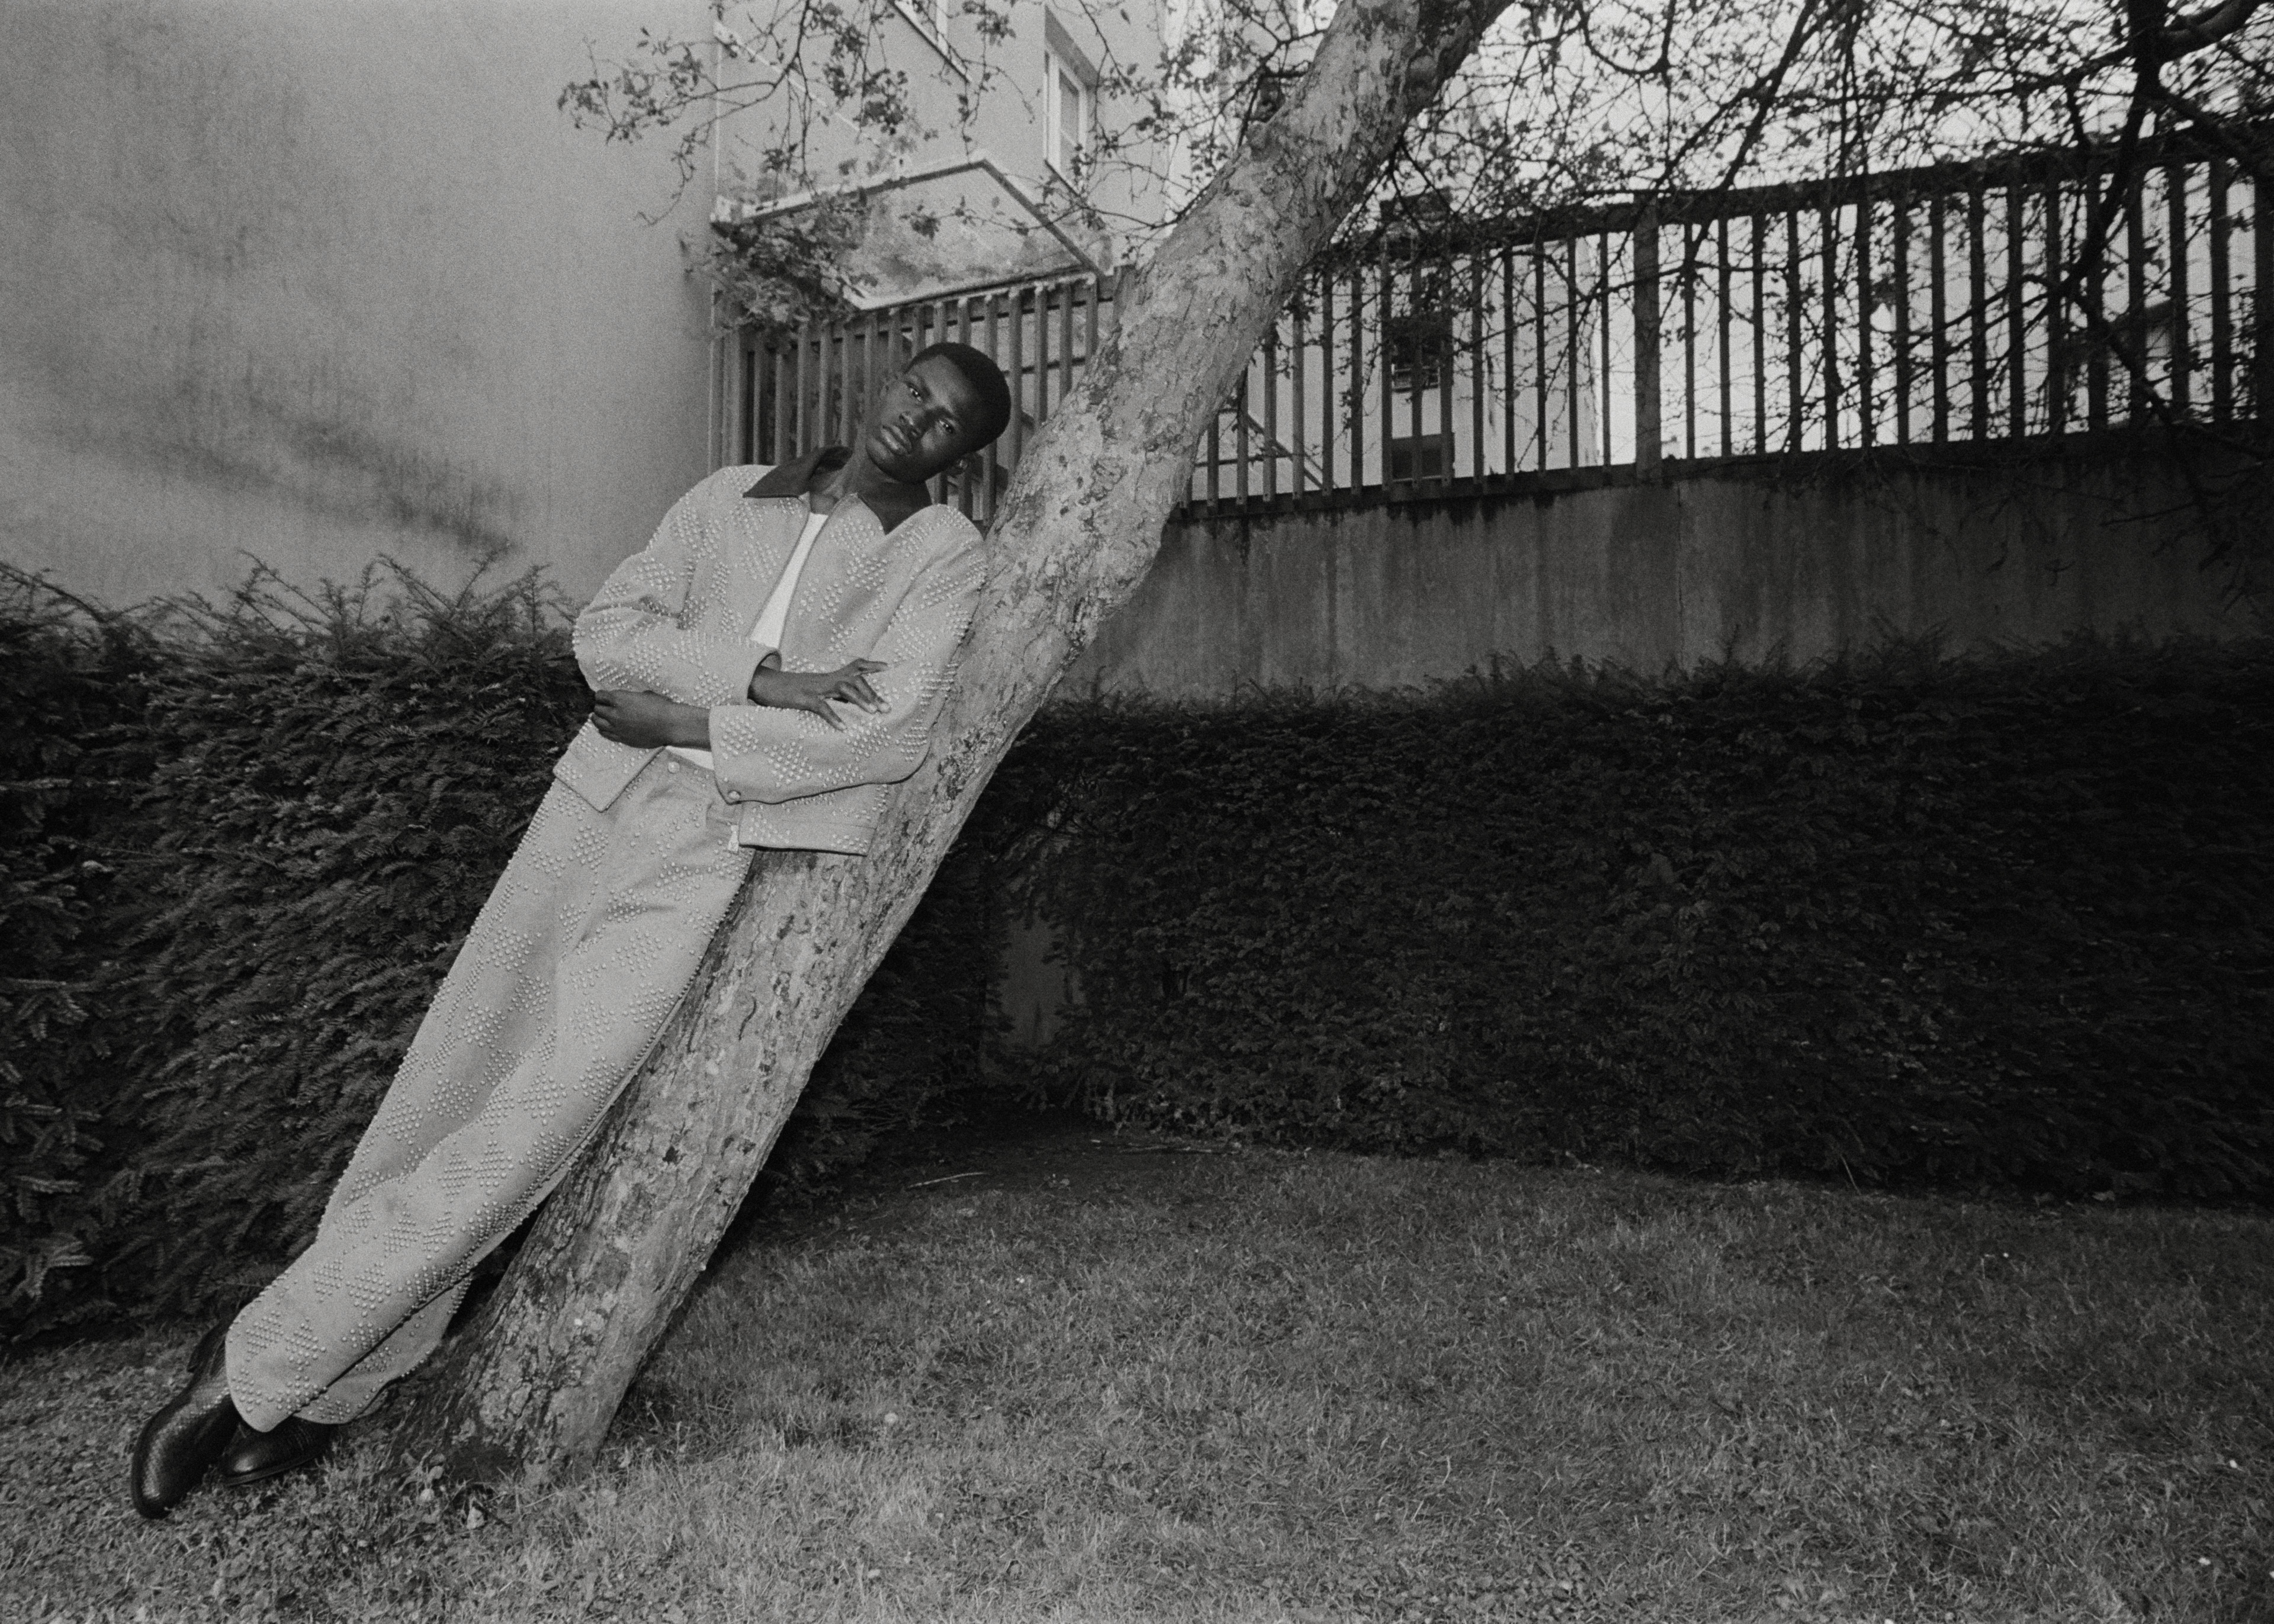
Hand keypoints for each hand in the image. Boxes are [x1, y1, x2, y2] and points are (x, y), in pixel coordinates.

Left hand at [590, 690, 707, 749]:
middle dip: (600, 706)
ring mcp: (617, 728)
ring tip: (601, 717)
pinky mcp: (622, 738)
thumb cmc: (661, 707)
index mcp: (620, 699)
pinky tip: (606, 728)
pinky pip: (605, 734)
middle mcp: (615, 714)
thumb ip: (630, 697)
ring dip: (598, 718)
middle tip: (604, 707)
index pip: (600, 696)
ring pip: (597, 723)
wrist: (670, 725)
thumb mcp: (644, 695)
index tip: (604, 696)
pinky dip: (603, 730)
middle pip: (597, 709)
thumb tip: (627, 699)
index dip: (602, 695)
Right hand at [747, 659, 887, 728]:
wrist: (765, 684)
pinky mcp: (802, 698)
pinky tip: (843, 728)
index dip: (872, 665)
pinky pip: (821, 706)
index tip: (889, 667)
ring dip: (859, 700)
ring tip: (872, 713)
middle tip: (886, 708)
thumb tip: (850, 701)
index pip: (855, 666)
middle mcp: (825, 679)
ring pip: (842, 688)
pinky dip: (833, 717)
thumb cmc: (792, 690)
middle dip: (873, 693)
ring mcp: (814, 688)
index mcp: (830, 677)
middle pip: (855, 679)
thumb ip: (832, 693)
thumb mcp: (815, 689)